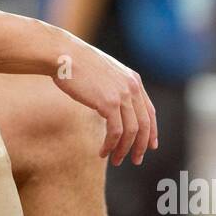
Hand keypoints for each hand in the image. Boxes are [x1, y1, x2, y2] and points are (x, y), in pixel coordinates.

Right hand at [52, 33, 157, 165]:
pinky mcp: (108, 103)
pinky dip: (111, 145)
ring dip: (124, 149)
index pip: (149, 112)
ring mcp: (121, 95)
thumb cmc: (76, 64)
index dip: (152, 131)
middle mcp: (132, 87)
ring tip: (116, 161)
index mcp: (133, 80)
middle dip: (141, 146)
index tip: (150, 146)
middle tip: (136, 160)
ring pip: (131, 131)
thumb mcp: (104, 74)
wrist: (64, 55)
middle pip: (144, 125)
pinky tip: (103, 152)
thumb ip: (114, 88)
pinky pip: (115, 132)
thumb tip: (113, 107)